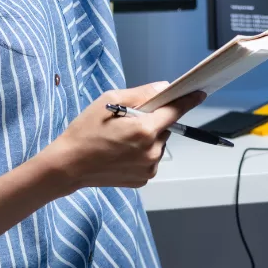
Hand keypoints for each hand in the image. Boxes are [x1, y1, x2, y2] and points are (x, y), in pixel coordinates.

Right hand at [43, 82, 204, 191]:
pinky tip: (122, 152)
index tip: (199, 93)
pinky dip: (142, 152)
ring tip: (121, 139)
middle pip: (164, 128)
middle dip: (153, 121)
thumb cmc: (85, 130)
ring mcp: (149, 168)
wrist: (68, 165)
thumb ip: (141, 94)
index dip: (187, 101)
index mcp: (144, 130)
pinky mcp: (143, 179)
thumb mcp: (109, 101)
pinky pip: (150, 158)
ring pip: (158, 143)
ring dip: (147, 137)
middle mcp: (151, 151)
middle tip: (128, 120)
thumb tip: (164, 88)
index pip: (174, 111)